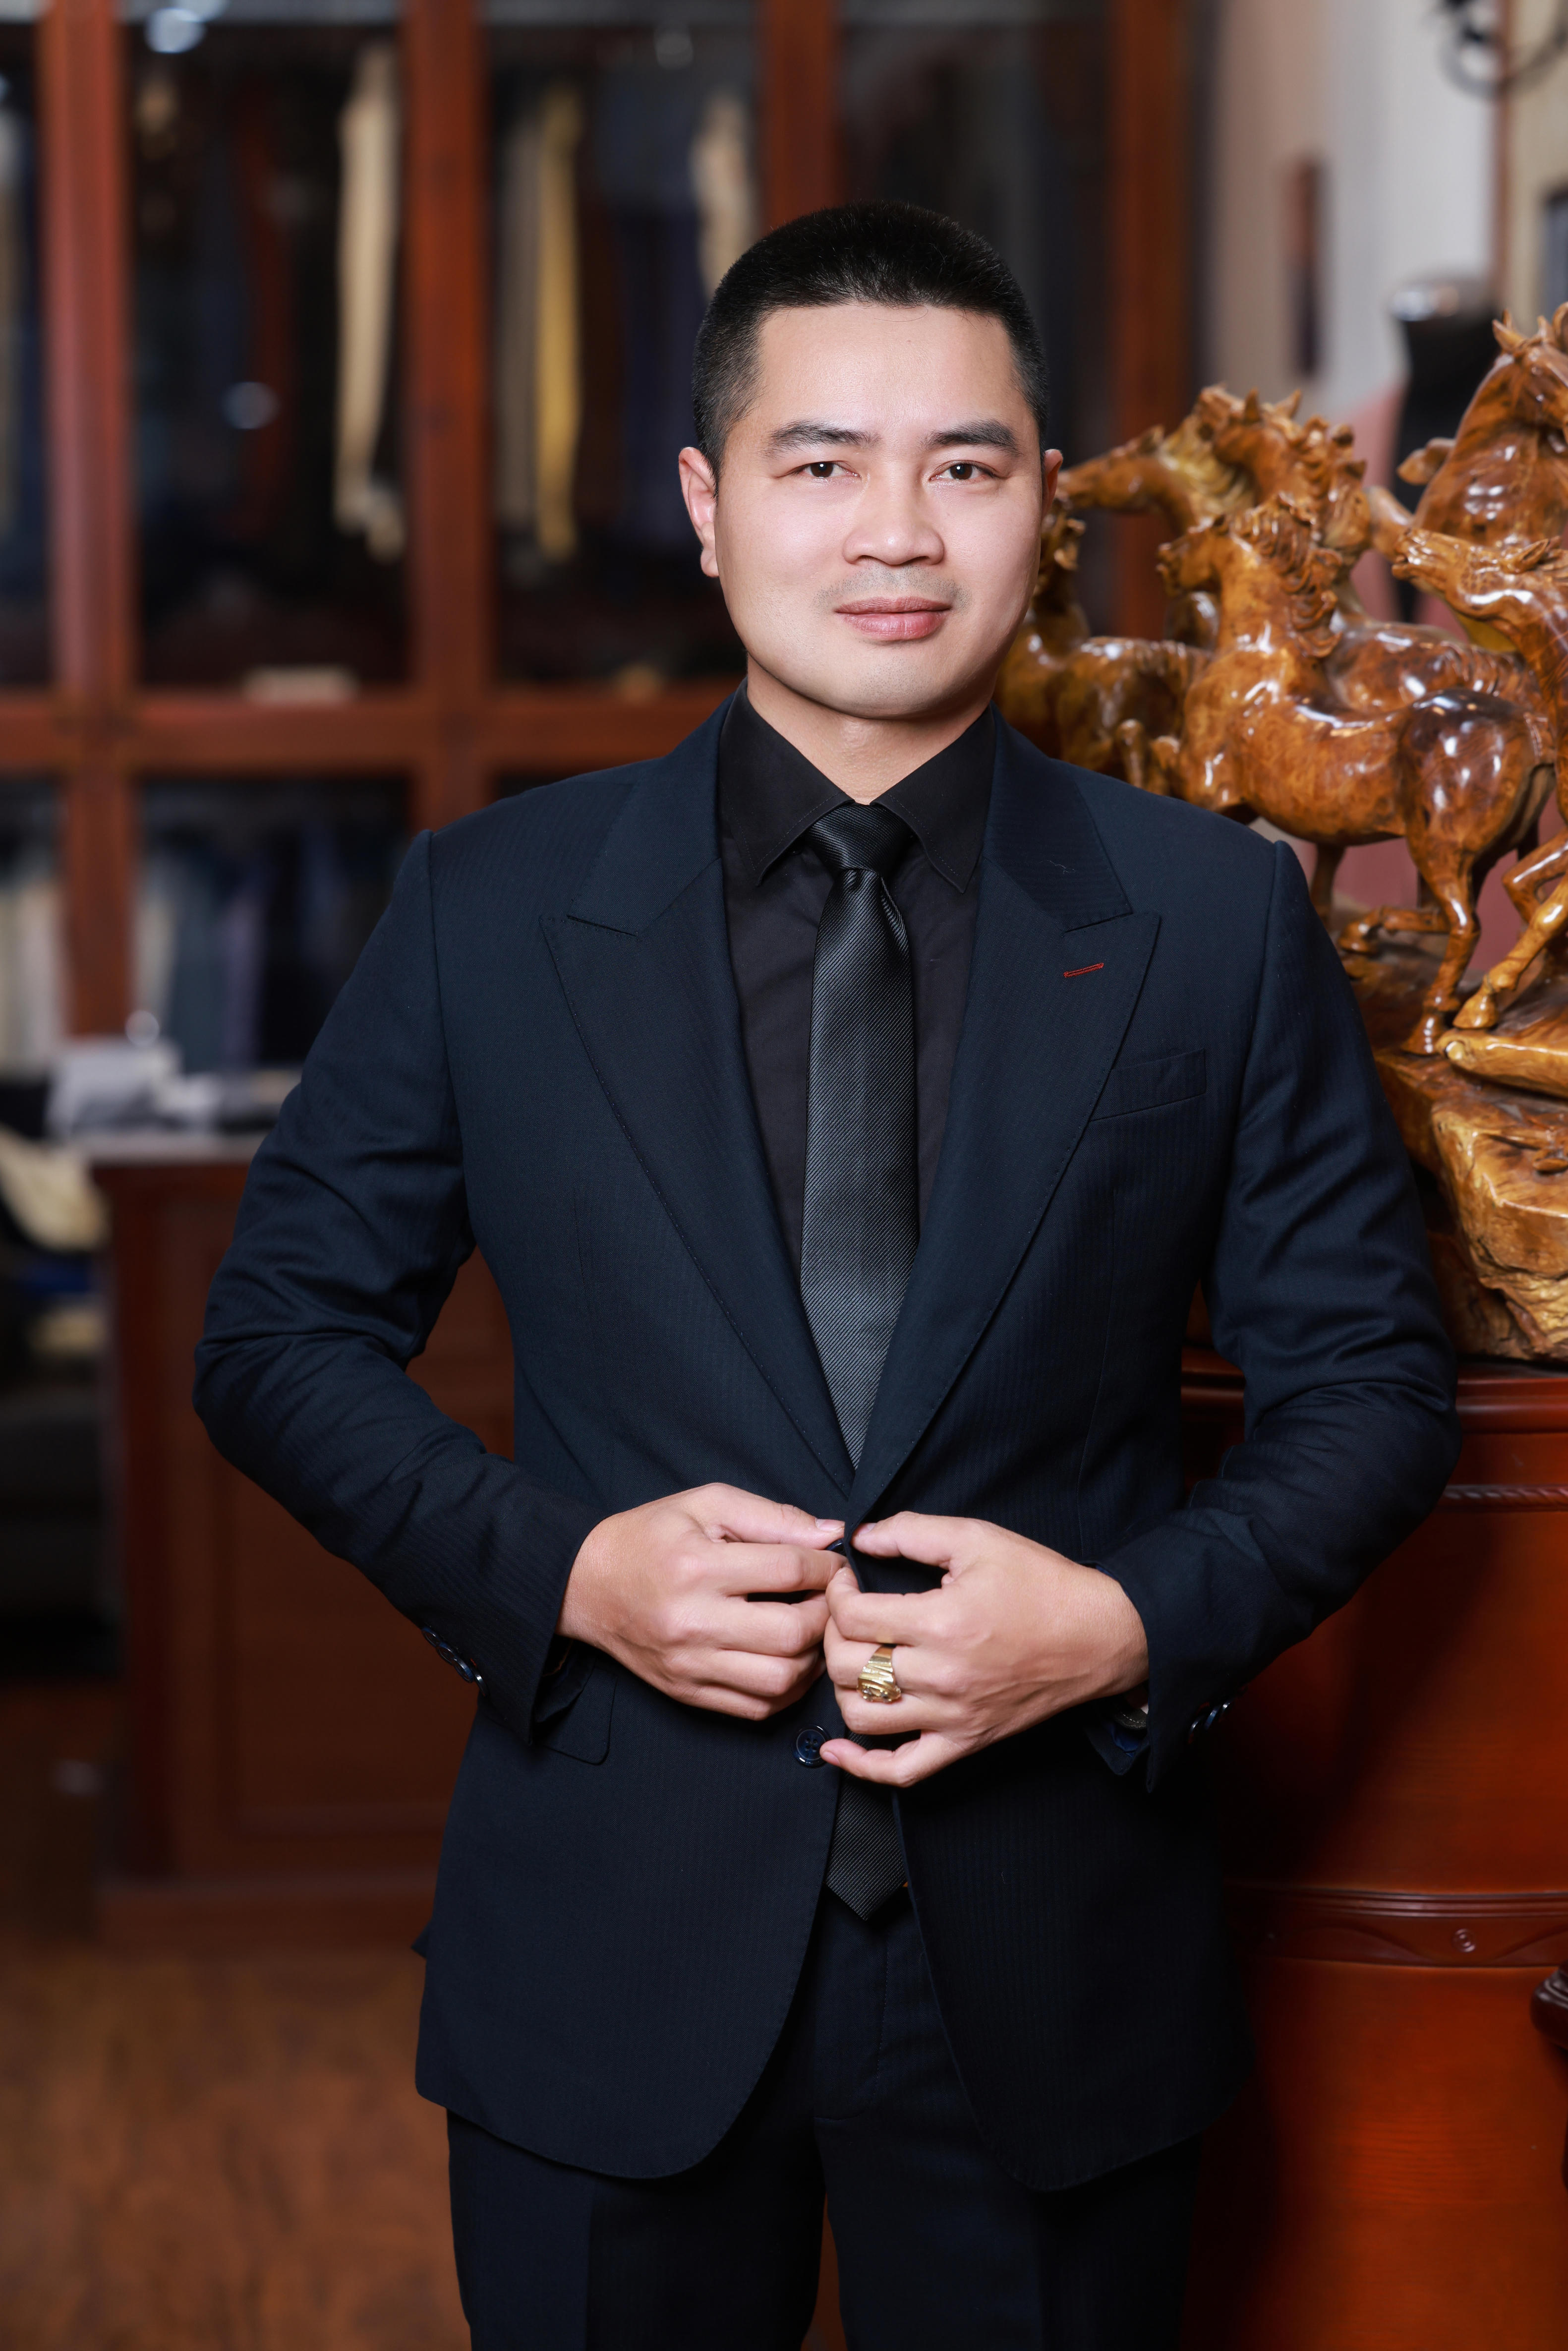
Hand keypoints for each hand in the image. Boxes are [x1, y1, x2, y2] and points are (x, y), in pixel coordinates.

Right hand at [561, 1485, 843, 1720]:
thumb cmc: (650, 1538)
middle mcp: (693, 1622)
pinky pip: (757, 1708)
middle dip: (827, 1614)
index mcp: (697, 1566)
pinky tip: (790, 1660)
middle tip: (830, 1598)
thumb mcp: (705, 1504)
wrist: (587, 1585)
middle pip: (791, 1633)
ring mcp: (690, 1665)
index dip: (826, 1566)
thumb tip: (830, 1534)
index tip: (834, 1563)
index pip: (788, 1570)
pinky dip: (788, 1689)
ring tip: (812, 1629)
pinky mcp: (688, 1692)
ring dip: (813, 1657)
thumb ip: (771, 1516)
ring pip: (781, 1679)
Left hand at [820, 1513, 1147, 1785]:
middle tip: (846, 1615)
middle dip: (831, 1635)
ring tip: (853, 1661)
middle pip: (847, 1667)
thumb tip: (861, 1537)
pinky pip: (902, 1772)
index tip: (846, 1581)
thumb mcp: (978, 1539)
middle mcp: (941, 1676)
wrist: (1100, 1635)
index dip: (836, 1592)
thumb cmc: (1042, 1585)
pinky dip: (862, 1766)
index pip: (852, 1616)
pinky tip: (838, 1749)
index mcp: (941, 1622)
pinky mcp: (965, 1742)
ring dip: (842, 1687)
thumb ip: (913, 1532)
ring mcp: (952, 1716)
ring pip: (862, 1716)